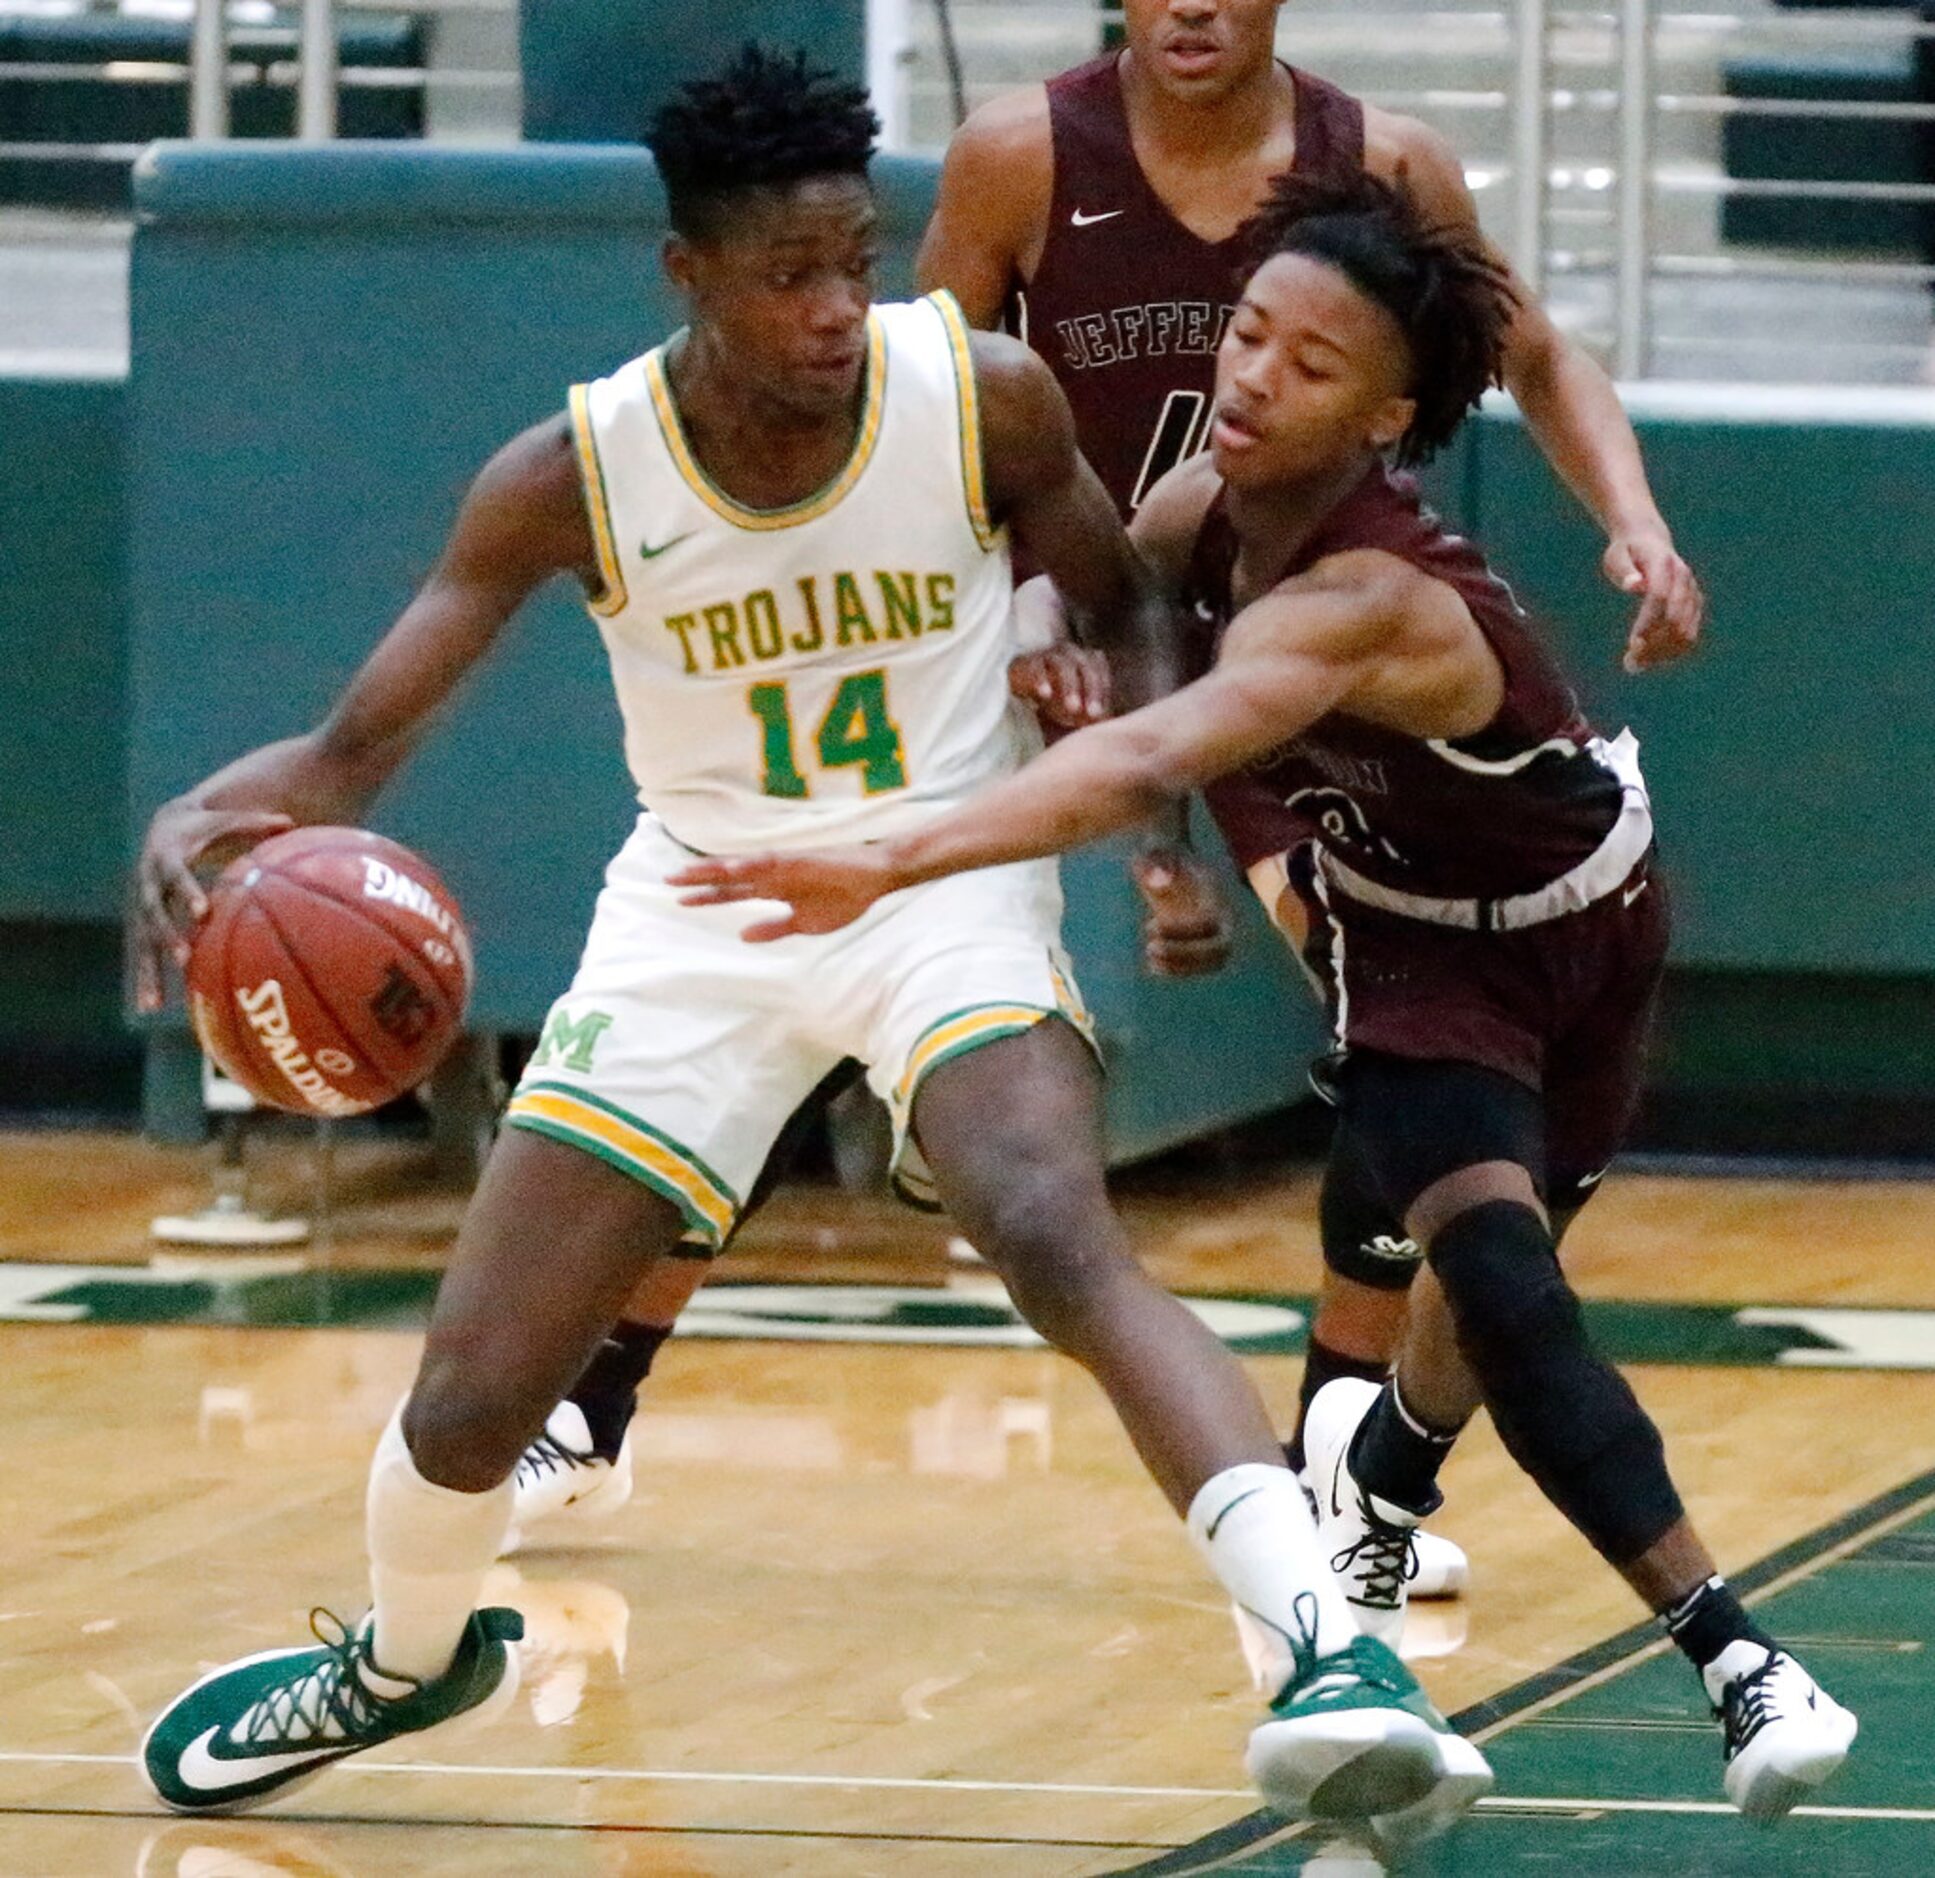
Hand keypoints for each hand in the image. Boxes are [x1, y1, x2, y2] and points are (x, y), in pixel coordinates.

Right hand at [132, 803, 295, 1011]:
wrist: (164, 827)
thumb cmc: (206, 826)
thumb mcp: (226, 821)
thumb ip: (256, 823)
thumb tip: (291, 822)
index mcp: (167, 858)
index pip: (175, 875)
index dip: (187, 892)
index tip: (203, 911)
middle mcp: (148, 883)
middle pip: (153, 912)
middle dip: (167, 935)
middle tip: (184, 958)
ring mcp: (142, 906)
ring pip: (142, 941)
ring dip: (149, 971)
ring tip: (154, 1004)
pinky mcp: (142, 922)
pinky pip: (144, 953)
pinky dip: (148, 979)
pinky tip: (151, 1007)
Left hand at [670, 846, 897, 939]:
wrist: (875, 879)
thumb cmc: (844, 897)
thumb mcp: (804, 922)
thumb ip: (774, 928)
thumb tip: (743, 935)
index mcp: (773, 889)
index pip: (732, 892)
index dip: (707, 896)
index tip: (679, 900)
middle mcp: (773, 874)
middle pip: (728, 878)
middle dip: (699, 880)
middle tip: (667, 881)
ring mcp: (784, 866)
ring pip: (741, 867)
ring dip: (715, 869)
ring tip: (688, 873)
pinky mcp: (800, 860)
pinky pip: (770, 863)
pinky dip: (750, 865)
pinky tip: (730, 869)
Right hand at [1009, 644, 1110, 727]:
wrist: (1020, 686)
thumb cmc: (1056, 697)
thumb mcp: (1077, 707)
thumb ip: (1092, 713)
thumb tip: (1108, 724)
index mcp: (1086, 659)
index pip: (1100, 671)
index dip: (1103, 690)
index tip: (1101, 715)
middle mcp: (1070, 652)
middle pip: (1086, 666)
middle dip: (1091, 690)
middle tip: (1093, 715)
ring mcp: (1048, 654)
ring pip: (1063, 665)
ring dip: (1070, 686)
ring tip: (1073, 708)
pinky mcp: (1027, 661)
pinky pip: (1036, 667)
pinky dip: (1041, 679)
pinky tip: (1045, 694)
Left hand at [1132, 846, 1230, 977]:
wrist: (1167, 860)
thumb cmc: (1159, 856)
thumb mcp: (1151, 854)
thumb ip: (1155, 863)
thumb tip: (1159, 880)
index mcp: (1216, 893)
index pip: (1210, 923)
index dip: (1182, 932)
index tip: (1148, 926)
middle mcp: (1224, 914)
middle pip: (1221, 948)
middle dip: (1187, 954)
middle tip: (1150, 948)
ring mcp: (1216, 930)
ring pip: (1214, 961)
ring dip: (1183, 967)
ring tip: (1150, 959)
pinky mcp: (1205, 941)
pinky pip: (1203, 965)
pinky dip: (1180, 969)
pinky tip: (1152, 964)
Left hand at [1603, 528, 1704, 671]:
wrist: (1649, 541)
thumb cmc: (1626, 551)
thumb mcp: (1616, 556)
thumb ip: (1624, 570)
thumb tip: (1634, 585)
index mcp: (1664, 564)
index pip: (1659, 597)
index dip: (1648, 622)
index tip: (1631, 644)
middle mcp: (1684, 580)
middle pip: (1676, 619)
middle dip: (1655, 644)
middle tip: (1629, 665)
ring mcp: (1692, 593)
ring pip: (1686, 632)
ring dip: (1663, 654)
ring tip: (1635, 665)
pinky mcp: (1694, 606)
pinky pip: (1690, 635)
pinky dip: (1672, 652)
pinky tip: (1649, 660)